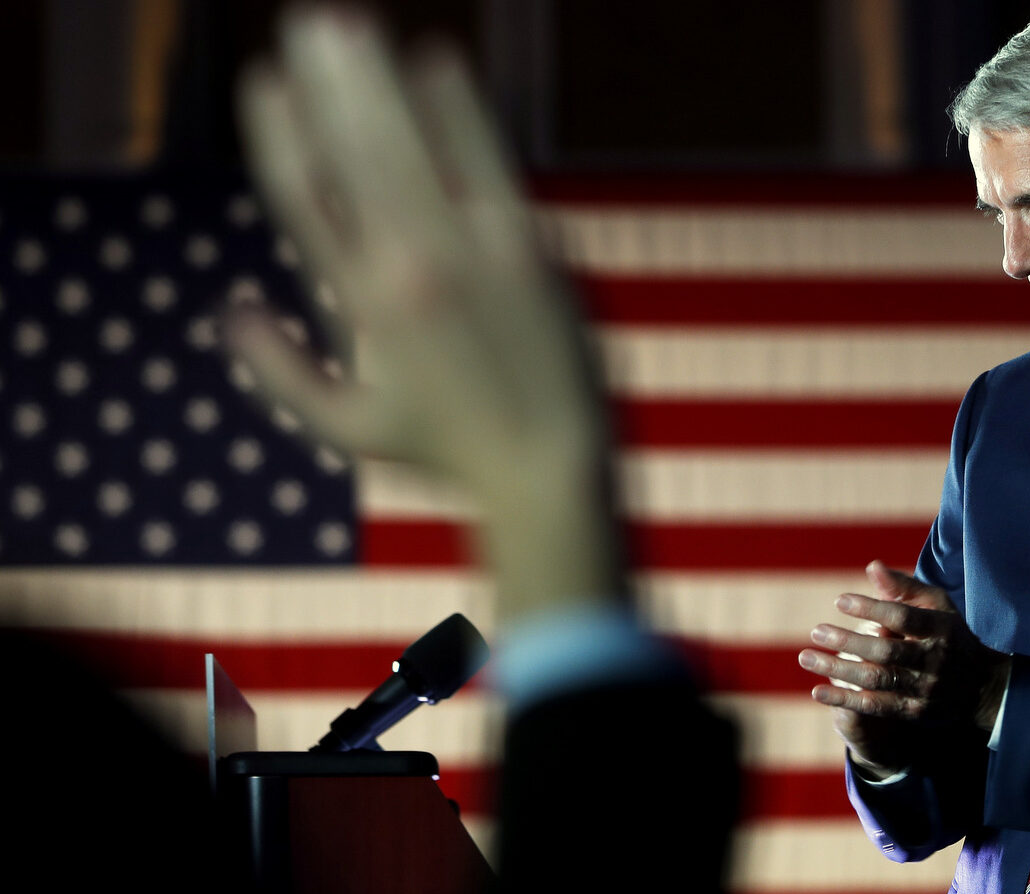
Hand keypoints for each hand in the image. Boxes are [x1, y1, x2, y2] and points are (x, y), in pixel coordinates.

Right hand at [229, 8, 617, 611]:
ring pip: (413, 144)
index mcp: (362, 304)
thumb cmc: (452, 452)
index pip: (304, 198)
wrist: (553, 468)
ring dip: (379, 79)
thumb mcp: (350, 427)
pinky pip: (487, 158)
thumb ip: (278, 371)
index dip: (280, 133)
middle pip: (355, 152)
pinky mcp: (531, 246)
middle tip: (304, 23)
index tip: (264, 82)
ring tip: (352, 23)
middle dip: (327, 81)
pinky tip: (438, 58)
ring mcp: (475, 252)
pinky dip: (458, 108)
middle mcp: (412, 267)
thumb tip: (230, 308)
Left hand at [799, 561, 1010, 777]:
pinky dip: (844, 699)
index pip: (902, 617)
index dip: (871, 609)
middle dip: (847, 641)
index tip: (839, 600)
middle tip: (816, 631)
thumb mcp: (937, 606)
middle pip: (886, 651)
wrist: (983, 687)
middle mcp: (934, 660)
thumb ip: (904, 587)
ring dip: (837, 669)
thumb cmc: (951, 634)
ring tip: (806, 657)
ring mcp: (924, 688)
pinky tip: (817, 691)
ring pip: (876, 679)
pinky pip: (875, 706)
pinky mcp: (914, 711)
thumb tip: (871, 566)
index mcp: (941, 628)